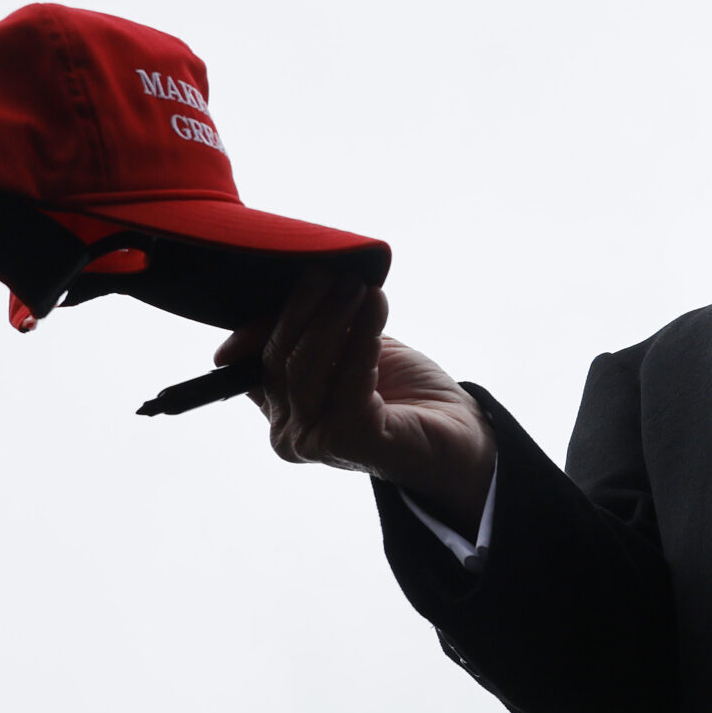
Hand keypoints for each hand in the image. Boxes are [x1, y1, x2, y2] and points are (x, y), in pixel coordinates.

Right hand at [215, 273, 494, 527]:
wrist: (457, 435)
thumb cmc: (401, 391)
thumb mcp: (348, 352)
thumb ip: (312, 332)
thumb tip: (276, 295)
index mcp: (280, 411)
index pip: (254, 358)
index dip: (265, 317)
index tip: (292, 274)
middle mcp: (288, 433)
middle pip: (278, 358)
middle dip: (304, 308)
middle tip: (329, 270)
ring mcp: (314, 441)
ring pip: (306, 366)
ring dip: (333, 317)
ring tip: (357, 285)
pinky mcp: (349, 441)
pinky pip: (349, 378)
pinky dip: (363, 337)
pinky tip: (376, 305)